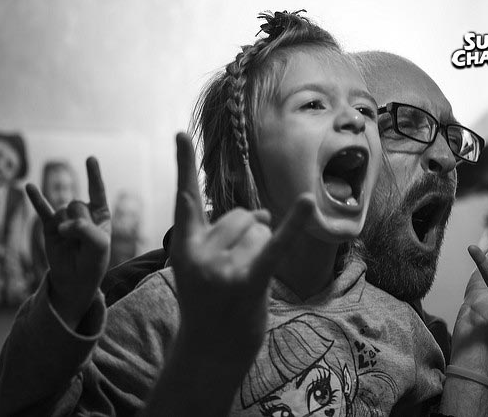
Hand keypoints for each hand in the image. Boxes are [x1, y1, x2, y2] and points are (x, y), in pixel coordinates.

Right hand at [26, 157, 110, 329]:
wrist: (75, 279)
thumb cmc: (92, 261)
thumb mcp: (99, 246)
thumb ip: (85, 230)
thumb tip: (62, 223)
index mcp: (100, 214)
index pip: (97, 191)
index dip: (93, 175)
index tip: (90, 158)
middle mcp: (82, 212)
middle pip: (77, 204)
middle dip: (78, 223)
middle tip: (81, 241)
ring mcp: (65, 217)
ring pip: (62, 211)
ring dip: (65, 228)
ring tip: (69, 243)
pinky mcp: (49, 225)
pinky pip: (42, 210)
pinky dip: (36, 199)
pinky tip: (28, 187)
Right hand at [170, 133, 312, 359]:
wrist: (208, 354)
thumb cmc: (209, 305)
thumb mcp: (201, 267)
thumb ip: (222, 234)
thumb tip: (259, 212)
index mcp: (185, 247)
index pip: (185, 199)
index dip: (183, 164)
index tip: (180, 133)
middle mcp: (199, 254)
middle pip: (241, 217)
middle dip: (249, 236)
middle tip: (236, 274)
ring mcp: (222, 270)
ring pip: (259, 230)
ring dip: (261, 251)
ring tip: (244, 283)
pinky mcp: (248, 283)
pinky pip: (274, 247)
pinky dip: (294, 225)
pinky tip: (307, 203)